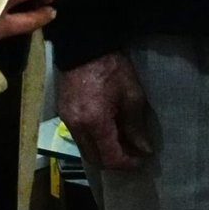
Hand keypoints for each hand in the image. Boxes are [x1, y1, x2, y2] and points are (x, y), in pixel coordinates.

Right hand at [57, 52, 153, 171]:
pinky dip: (94, 141)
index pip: (110, 157)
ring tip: (122, 143)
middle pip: (95, 159)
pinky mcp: (64, 114)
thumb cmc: (112, 68)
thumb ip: (136, 125)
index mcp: (94, 123)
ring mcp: (67, 121)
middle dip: (115, 162)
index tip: (142, 159)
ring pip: (86, 150)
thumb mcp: (131, 94)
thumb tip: (143, 148)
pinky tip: (108, 131)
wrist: (85, 46)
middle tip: (133, 154)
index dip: (127, 163)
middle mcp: (77, 127)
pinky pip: (80, 138)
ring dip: (104, 152)